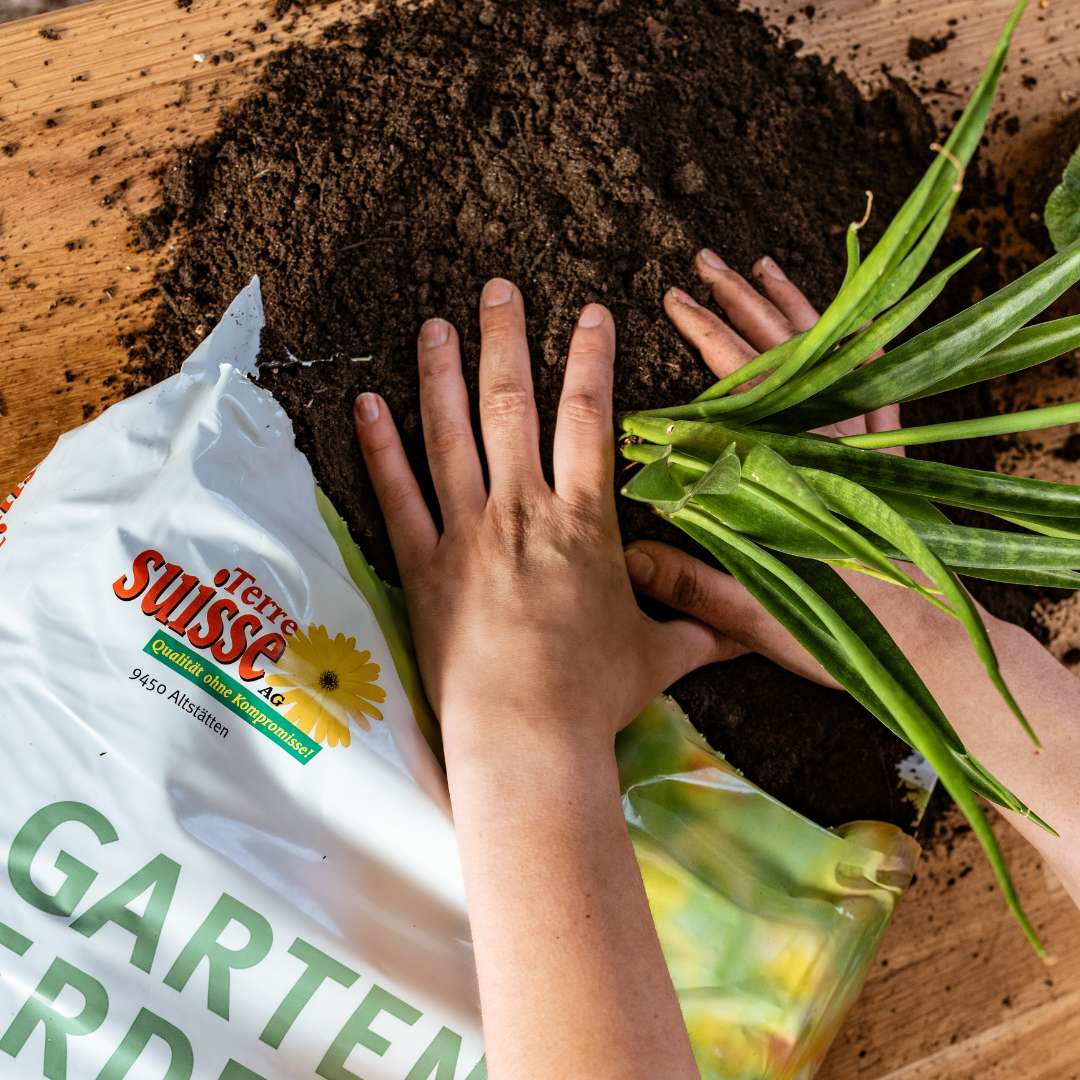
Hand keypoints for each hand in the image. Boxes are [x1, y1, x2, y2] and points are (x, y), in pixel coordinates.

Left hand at [353, 277, 734, 759]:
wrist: (528, 737)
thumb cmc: (595, 697)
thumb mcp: (658, 657)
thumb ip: (698, 630)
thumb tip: (749, 634)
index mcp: (584, 521)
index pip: (590, 418)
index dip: (592, 358)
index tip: (591, 312)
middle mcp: (524, 511)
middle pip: (513, 405)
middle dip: (506, 340)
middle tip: (497, 289)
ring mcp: (468, 534)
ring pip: (449, 435)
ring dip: (441, 374)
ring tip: (435, 325)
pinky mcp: (423, 565)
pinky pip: (396, 495)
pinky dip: (380, 448)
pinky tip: (368, 405)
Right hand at [627, 250, 916, 687]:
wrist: (933, 647)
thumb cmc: (850, 632)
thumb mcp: (762, 616)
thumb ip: (696, 585)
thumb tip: (629, 554)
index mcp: (795, 469)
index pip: (745, 385)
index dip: (708, 337)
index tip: (674, 301)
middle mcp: (834, 442)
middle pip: (784, 353)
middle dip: (740, 303)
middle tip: (702, 265)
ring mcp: (867, 443)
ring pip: (830, 356)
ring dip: (791, 308)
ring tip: (758, 267)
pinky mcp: (889, 456)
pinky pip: (876, 383)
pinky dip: (856, 346)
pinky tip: (844, 321)